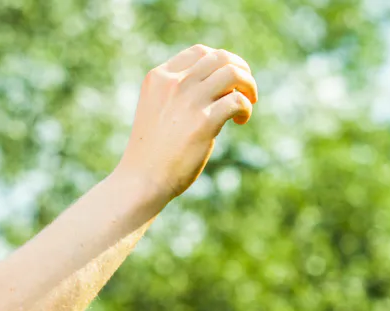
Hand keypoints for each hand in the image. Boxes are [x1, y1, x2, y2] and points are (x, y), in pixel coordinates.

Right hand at [114, 44, 258, 204]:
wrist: (141, 180)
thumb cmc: (151, 152)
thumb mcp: (157, 111)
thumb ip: (178, 96)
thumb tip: (216, 91)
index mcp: (159, 78)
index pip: (199, 52)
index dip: (221, 63)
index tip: (227, 82)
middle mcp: (174, 84)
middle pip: (220, 57)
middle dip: (241, 69)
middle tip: (246, 90)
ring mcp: (189, 102)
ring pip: (233, 73)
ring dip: (248, 86)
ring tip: (249, 102)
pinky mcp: (204, 123)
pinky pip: (237, 100)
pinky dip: (246, 108)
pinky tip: (241, 121)